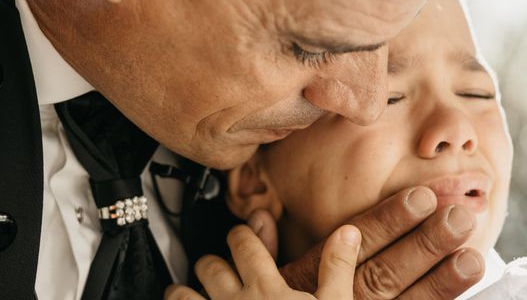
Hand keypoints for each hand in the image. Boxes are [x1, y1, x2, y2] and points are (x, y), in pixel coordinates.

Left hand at [165, 223, 361, 299]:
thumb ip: (336, 268)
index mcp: (266, 288)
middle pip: (210, 267)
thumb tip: (347, 232)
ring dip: (181, 292)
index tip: (240, 233)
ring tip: (179, 291)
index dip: (241, 234)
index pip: (244, 245)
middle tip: (210, 263)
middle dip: (210, 261)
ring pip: (183, 297)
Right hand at [279, 187, 484, 299]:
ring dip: (439, 281)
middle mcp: (341, 299)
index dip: (391, 220)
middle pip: (388, 269)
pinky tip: (463, 293)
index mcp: (315, 277)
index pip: (359, 241)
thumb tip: (258, 215)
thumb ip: (262, 249)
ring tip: (471, 257)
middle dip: (425, 244)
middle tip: (459, 218)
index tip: (422, 197)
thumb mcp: (262, 282)